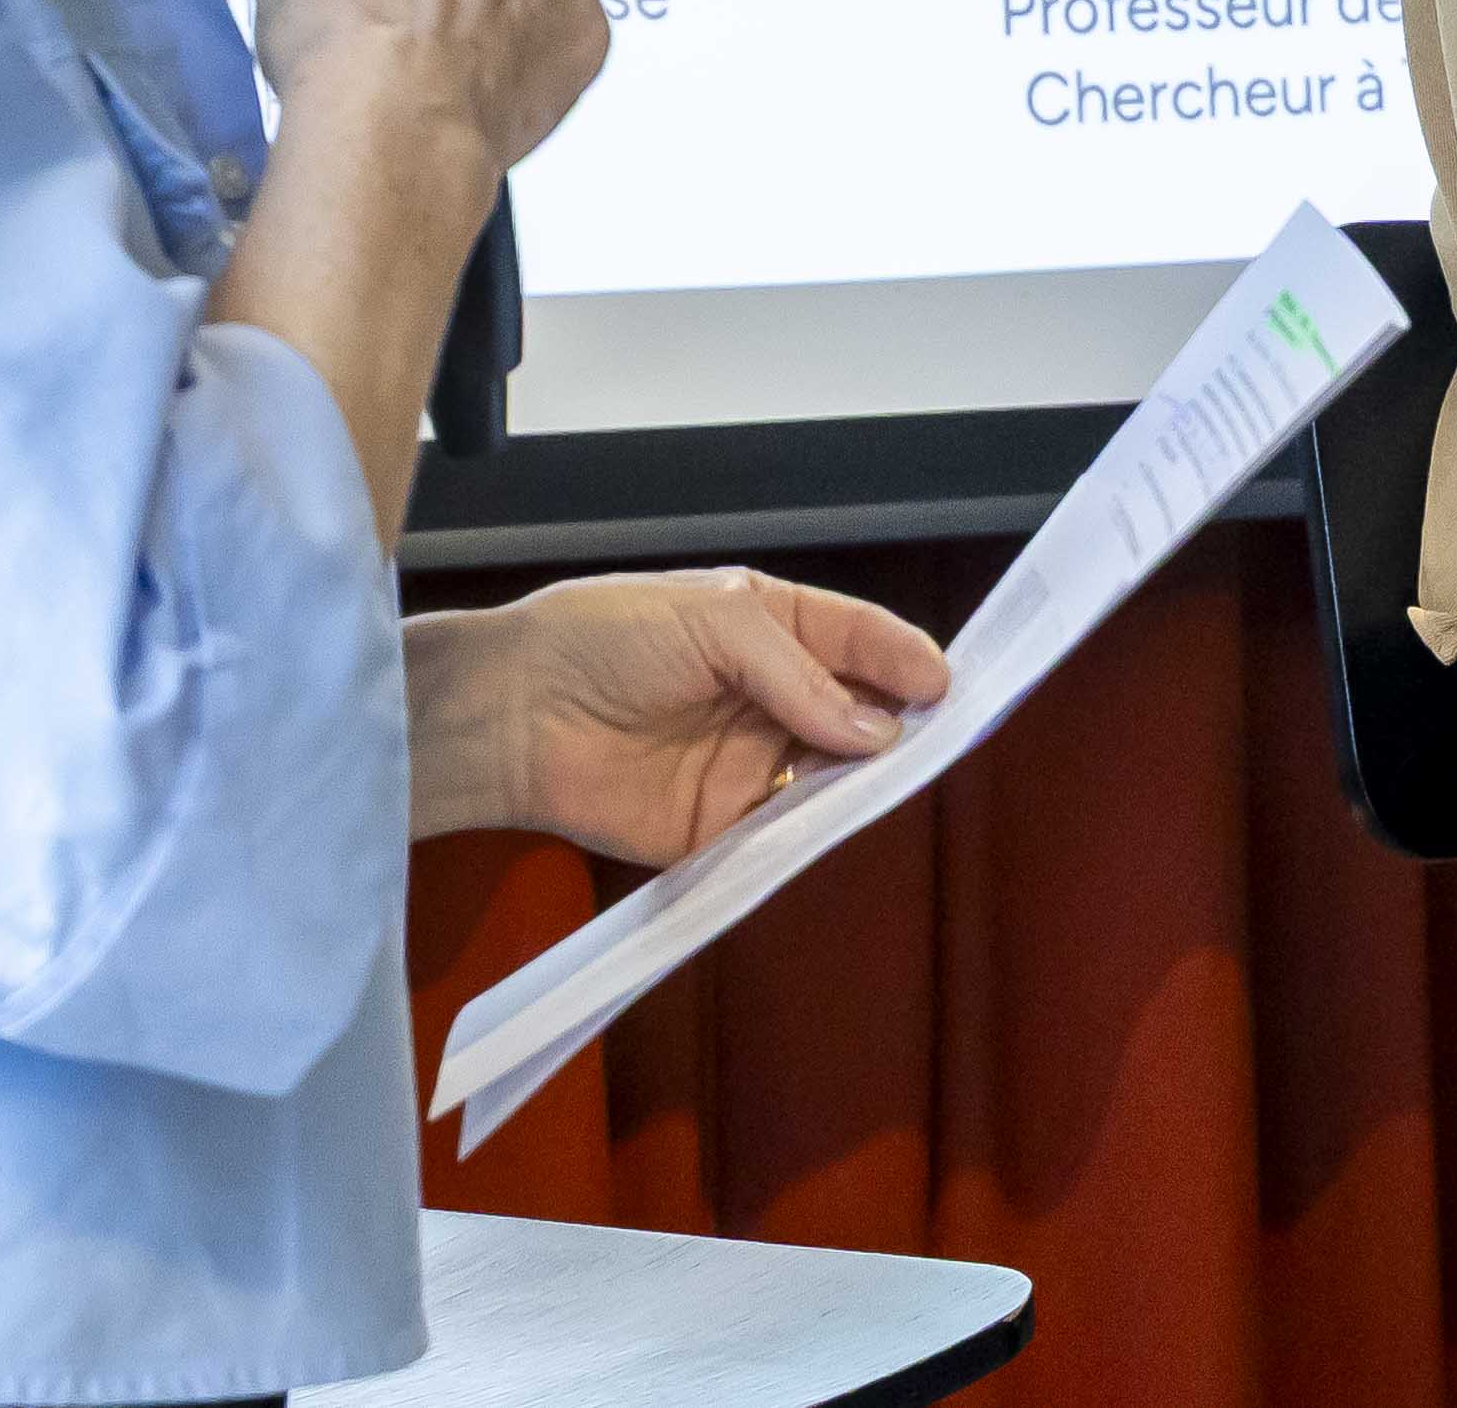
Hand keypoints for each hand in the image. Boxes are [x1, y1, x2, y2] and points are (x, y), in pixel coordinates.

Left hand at [407, 569, 953, 861]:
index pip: (853, 638)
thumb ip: (798, 675)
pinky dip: (812, 834)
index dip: (901, 657)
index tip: (945, 684)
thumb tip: (874, 731)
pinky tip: (836, 825)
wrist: (512, 714)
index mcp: (766, 626)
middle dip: (895, 723)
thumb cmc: (603, 638)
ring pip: (828, 775)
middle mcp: (765, 694)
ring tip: (893, 780)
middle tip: (938, 738)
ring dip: (861, 781)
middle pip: (853, 711)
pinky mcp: (718, 826)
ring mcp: (744, 761)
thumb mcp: (714, 621)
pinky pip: (781, 834)